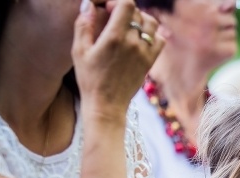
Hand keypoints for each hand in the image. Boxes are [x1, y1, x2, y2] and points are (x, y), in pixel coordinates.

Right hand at [72, 0, 162, 117]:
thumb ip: (84, 24)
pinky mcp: (150, 62)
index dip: (117, 1)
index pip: (127, 4)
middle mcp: (133, 43)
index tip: (108, 8)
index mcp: (115, 37)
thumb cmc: (89, 78)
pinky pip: (160, 40)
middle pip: (139, 13)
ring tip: (128, 26)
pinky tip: (140, 38)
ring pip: (152, 24)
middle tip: (115, 18)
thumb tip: (89, 4)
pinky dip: (153, 35)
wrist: (106, 105)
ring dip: (141, 20)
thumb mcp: (79, 51)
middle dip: (126, 10)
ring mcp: (144, 53)